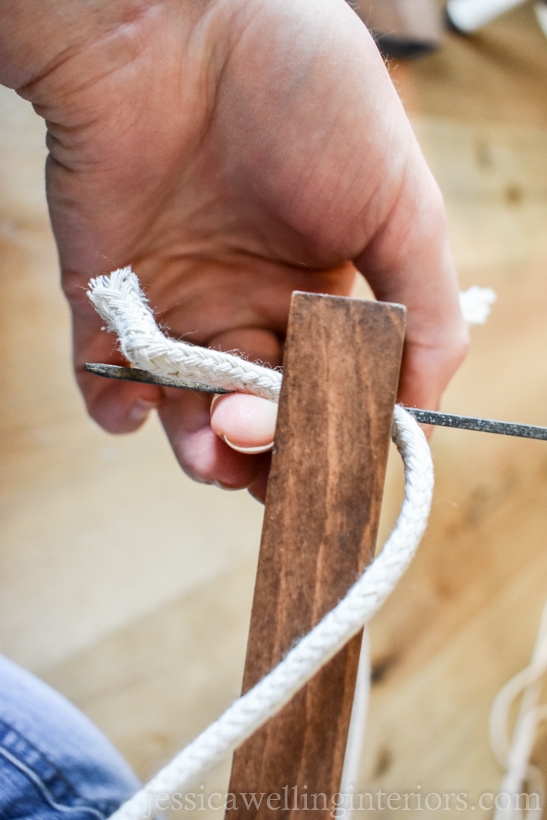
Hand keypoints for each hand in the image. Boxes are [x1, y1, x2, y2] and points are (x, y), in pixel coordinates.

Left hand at [3, 0, 467, 500]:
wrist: (182, 22)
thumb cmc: (303, 96)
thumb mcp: (399, 202)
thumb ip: (423, 307)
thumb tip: (421, 404)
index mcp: (322, 292)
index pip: (334, 390)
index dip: (338, 433)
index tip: (339, 462)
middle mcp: (252, 306)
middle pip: (265, 414)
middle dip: (271, 449)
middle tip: (266, 440)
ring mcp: (178, 302)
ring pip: (192, 412)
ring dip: (204, 449)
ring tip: (216, 448)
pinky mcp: (108, 292)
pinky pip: (106, 375)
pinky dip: (114, 406)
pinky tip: (133, 407)